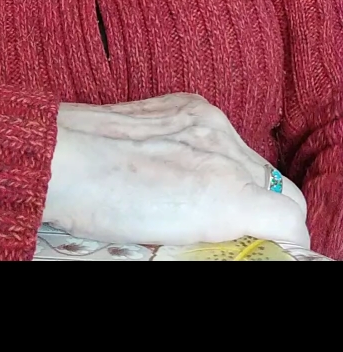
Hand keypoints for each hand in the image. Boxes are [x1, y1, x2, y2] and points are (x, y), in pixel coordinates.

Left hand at [43, 93, 308, 247]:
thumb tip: (242, 238)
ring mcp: (209, 122)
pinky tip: (185, 166)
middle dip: (267, 214)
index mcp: (227, 196)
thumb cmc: (103, 209)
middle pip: (280, 188)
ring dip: (241, 182)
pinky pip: (224, 133)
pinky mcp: (190, 103)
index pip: (291, 218)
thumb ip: (220, 236)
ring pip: (253, 159)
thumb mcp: (173, 241)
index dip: (284, 240)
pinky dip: (216, 152)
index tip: (267, 248)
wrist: (61, 157)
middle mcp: (226, 153)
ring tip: (204, 199)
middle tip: (238, 232)